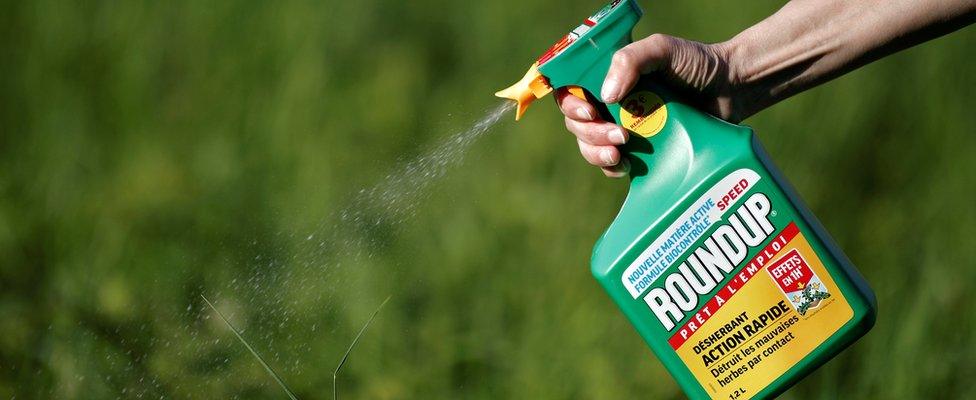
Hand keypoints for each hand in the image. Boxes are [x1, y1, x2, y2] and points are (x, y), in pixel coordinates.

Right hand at [556, 33, 734, 177]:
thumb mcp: (662, 49)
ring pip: (589, 146)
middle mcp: (611, 104)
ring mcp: (624, 130)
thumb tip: (606, 96)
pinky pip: (612, 166)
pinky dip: (611, 168)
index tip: (589, 112)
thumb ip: (630, 61)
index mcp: (609, 78)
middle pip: (577, 123)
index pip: (571, 91)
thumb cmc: (697, 64)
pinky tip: (626, 166)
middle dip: (589, 133)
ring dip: (596, 152)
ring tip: (619, 153)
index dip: (570, 105)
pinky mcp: (639, 153)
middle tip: (618, 135)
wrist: (732, 89)